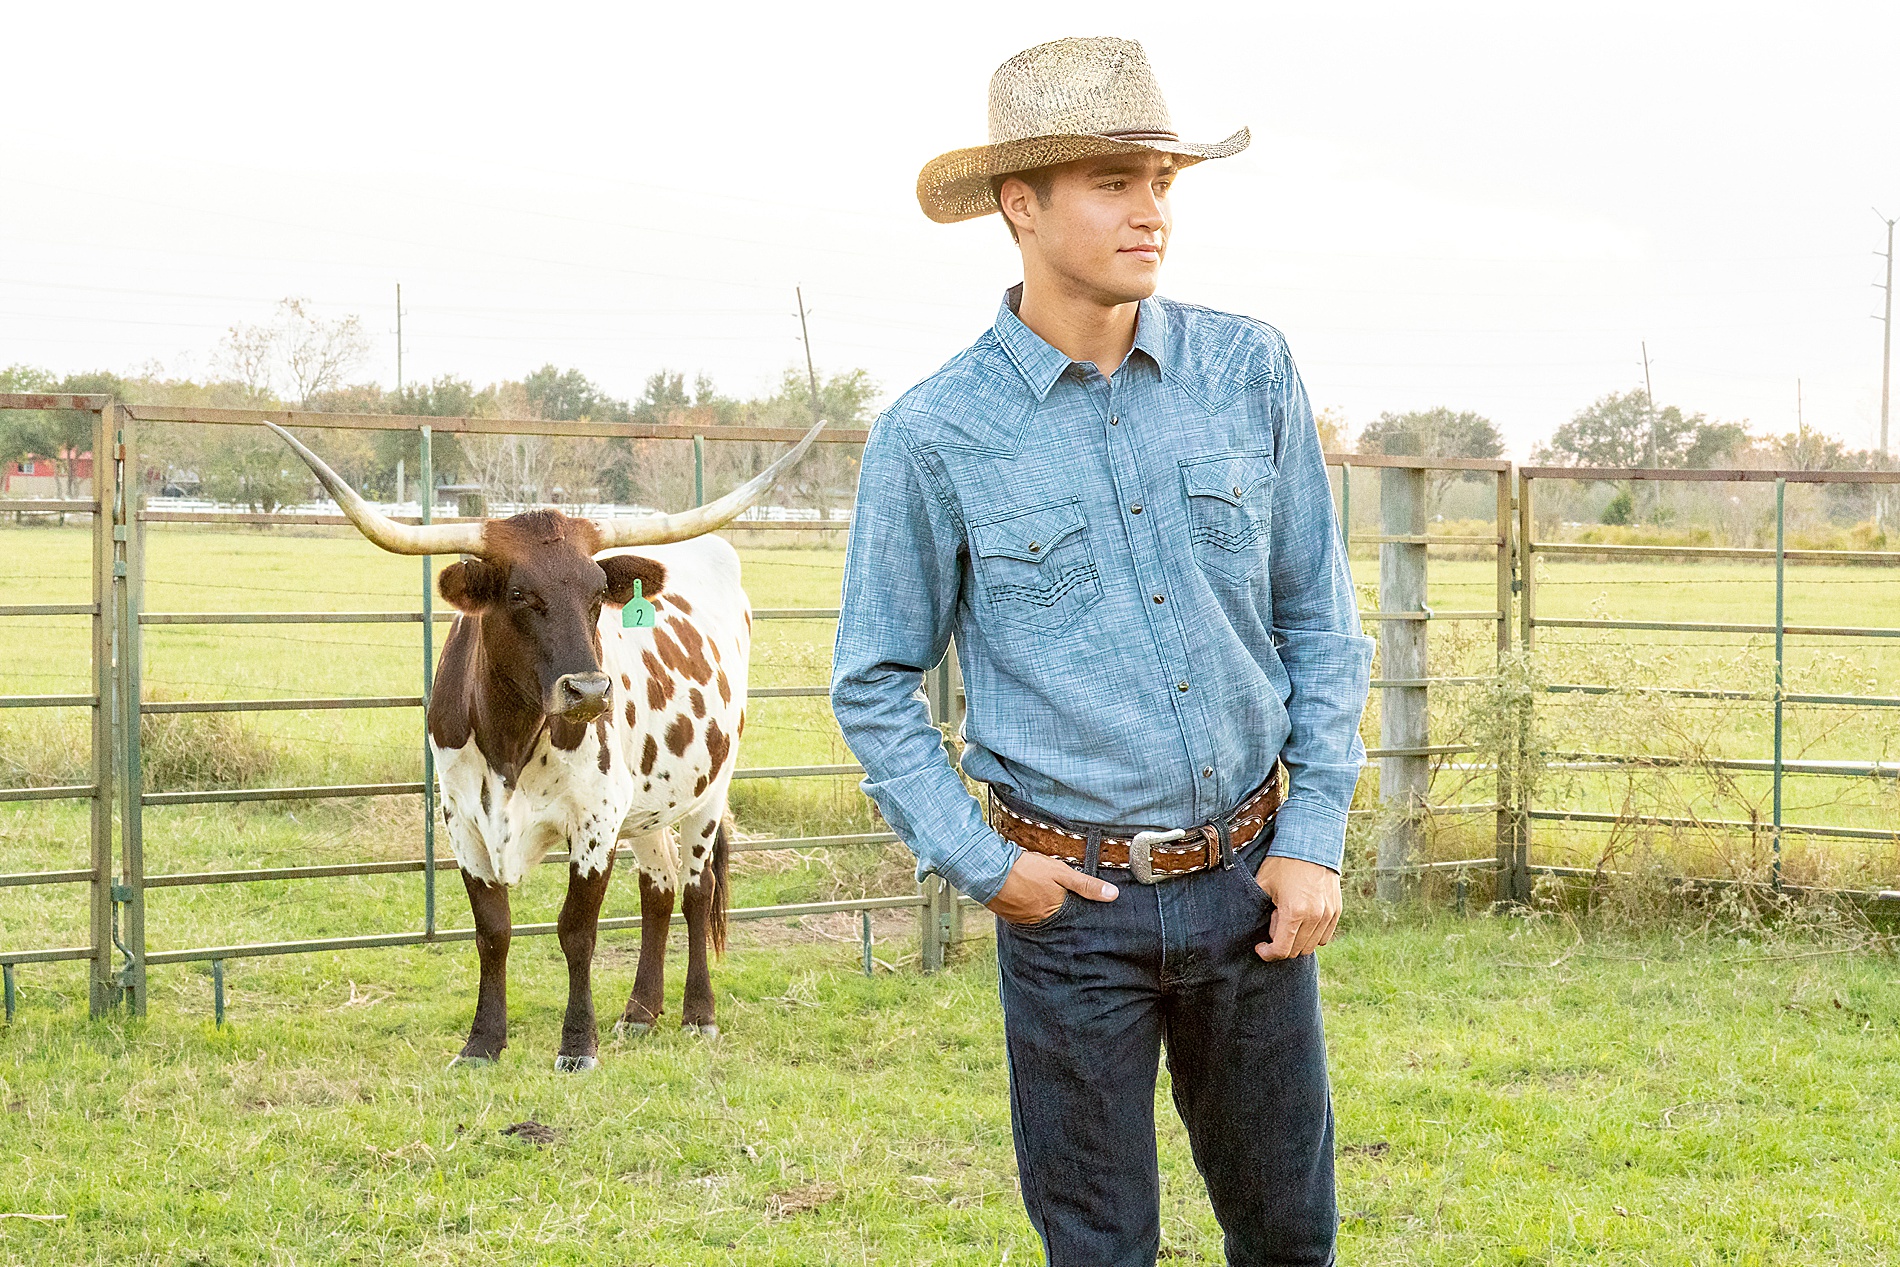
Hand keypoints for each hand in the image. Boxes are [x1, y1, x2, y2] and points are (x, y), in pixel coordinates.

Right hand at [986, 851, 1118, 924]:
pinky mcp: (1008, 915)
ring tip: (1039, 894)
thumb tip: (1113, 895)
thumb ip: (1086, 885)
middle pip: (1055, 917)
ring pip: (1038, 915)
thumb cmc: (1026, 870)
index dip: (1077, 909)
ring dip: (1040, 907)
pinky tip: (1025, 895)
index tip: (1080, 905)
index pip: (1074, 916)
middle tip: (1056, 899)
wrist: (989, 870)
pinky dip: (1025, 906)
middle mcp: (1040, 921)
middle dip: (1058, 910)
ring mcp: (1023, 919)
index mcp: (1056, 911)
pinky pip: (1022, 913)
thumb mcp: (1061, 873)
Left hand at [1249, 855, 1340, 959]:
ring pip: (1311, 946)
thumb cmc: (1283, 863)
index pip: (1282, 950)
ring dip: (1296, 941)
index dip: (1268, 954)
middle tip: (1274, 923)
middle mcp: (1315, 917)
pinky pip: (1324, 936)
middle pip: (1297, 951)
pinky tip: (1301, 920)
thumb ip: (1260, 911)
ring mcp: (1328, 914)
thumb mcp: (1263, 885)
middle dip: (1281, 945)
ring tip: (1288, 919)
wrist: (1311, 844)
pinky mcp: (1336, 910)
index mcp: (1294, 912)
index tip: (1261, 947)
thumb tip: (1260, 930)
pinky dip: (1311, 936)